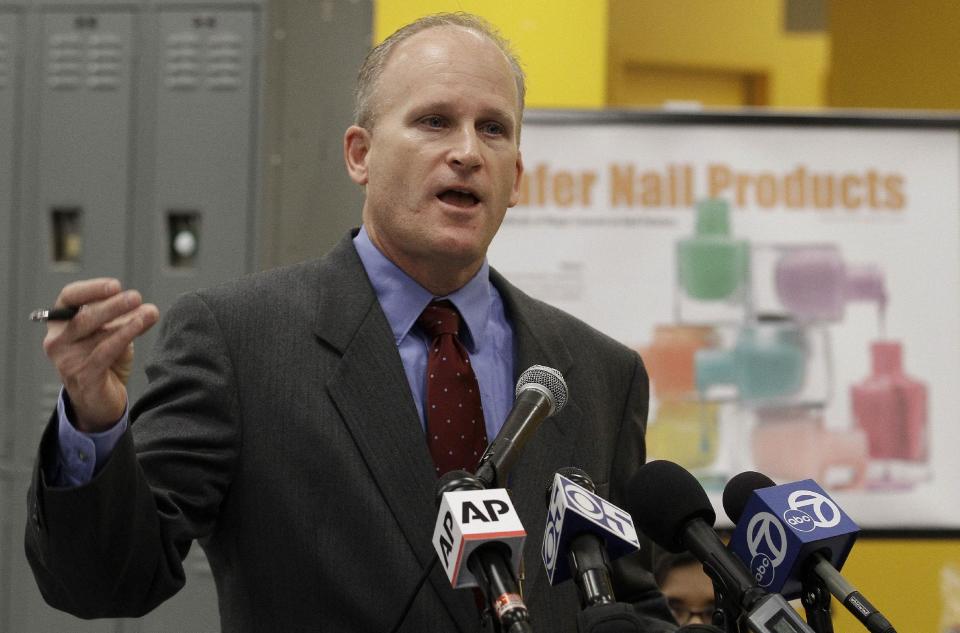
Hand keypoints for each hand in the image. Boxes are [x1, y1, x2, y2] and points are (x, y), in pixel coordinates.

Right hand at [42, 278, 159, 432]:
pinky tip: (139, 326)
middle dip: (113, 304)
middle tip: (136, 296)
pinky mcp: (82, 376)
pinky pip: (105, 351)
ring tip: (149, 312)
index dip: (91, 289)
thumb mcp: (115, 335)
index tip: (115, 286)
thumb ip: (128, 320)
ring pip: (97, 333)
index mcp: (61, 323)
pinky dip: (123, 336)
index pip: (69, 297)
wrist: (100, 402)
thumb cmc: (104, 362)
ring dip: (126, 320)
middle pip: (83, 315)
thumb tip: (150, 308)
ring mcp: (67, 359)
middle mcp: (58, 340)